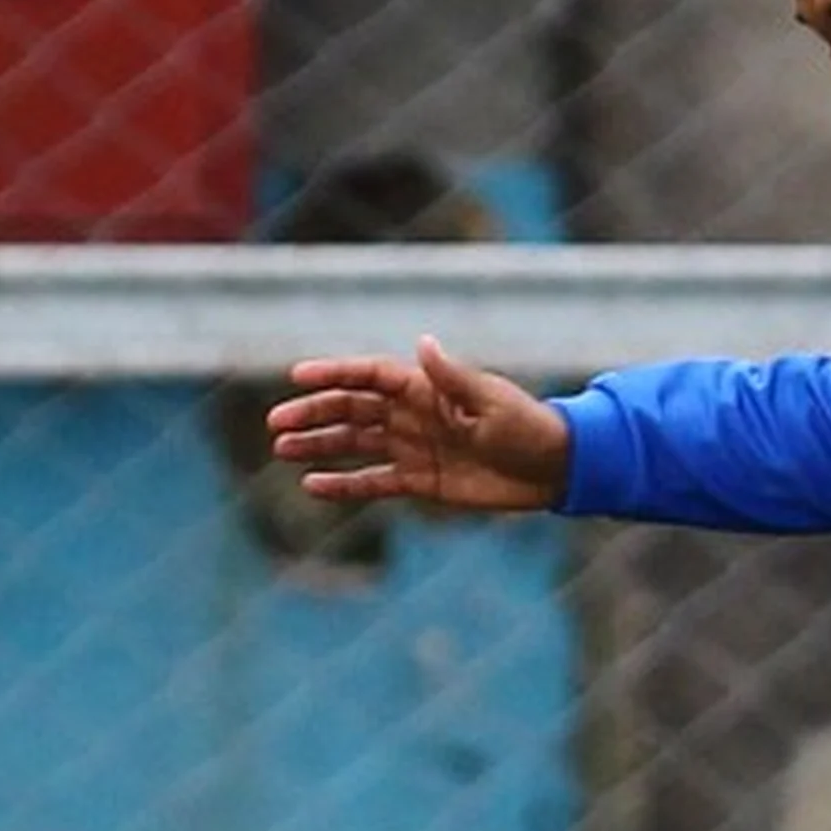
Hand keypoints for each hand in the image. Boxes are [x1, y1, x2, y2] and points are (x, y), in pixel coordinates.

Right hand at [265, 336, 570, 512]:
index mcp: (426, 388)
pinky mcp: (421, 481)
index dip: (333, 374)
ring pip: (355, 444)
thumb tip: (422, 344)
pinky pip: (374, 482)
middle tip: (277, 424)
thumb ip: (451, 377)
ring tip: (282, 451)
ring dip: (320, 446)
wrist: (553, 469)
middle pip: (352, 409)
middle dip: (314, 414)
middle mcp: (413, 414)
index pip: (369, 376)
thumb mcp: (490, 401)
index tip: (297, 376)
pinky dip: (345, 484)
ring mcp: (414, 448)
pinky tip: (313, 486)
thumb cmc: (526, 426)